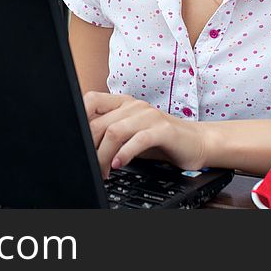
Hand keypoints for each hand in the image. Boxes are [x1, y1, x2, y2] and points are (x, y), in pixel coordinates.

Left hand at [83, 91, 207, 177]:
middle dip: (90, 148)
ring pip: (114, 132)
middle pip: (99, 123)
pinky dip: (125, 154)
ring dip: (104, 155)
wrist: (196, 141)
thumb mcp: (130, 133)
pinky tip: (119, 164)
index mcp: (123, 103)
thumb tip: (82, 144)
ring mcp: (149, 116)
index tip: (75, 141)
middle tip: (90, 166)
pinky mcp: (163, 130)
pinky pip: (138, 140)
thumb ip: (109, 132)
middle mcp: (134, 106)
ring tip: (104, 170)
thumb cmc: (160, 139)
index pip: (91, 100)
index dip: (79, 118)